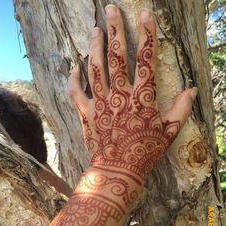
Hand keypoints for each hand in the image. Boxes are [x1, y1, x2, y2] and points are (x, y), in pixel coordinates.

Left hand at [69, 5, 196, 182]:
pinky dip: (73, 79)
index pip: (145, 60)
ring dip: (94, 48)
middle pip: (117, 58)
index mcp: (142, 98)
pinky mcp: (86, 114)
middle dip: (115, 32)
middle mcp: (119, 95)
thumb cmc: (145, 152)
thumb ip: (181, 110)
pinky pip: (76, 92)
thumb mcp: (168, 133)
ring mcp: (100, 103)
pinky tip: (74, 66)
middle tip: (111, 11)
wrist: (119, 170)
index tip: (146, 16)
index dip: (147, 36)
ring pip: (95, 70)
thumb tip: (191, 90)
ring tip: (95, 30)